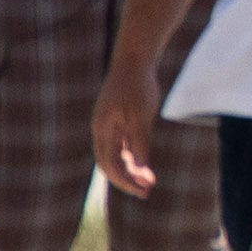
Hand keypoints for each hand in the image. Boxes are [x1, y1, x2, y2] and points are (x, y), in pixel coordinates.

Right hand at [91, 64, 159, 200]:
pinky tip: (144, 164)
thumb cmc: (138, 86)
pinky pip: (121, 144)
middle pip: (110, 163)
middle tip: (147, 192)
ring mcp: (108, 124)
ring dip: (131, 169)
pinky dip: (132, 156)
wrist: (134, 59)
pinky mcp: (117, 119)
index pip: (110, 165)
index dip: (125, 181)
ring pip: (117, 155)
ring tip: (149, 181)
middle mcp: (102, 130)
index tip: (142, 191)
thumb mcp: (141, 116)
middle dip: (127, 180)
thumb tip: (140, 168)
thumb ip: (140, 142)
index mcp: (103, 130)